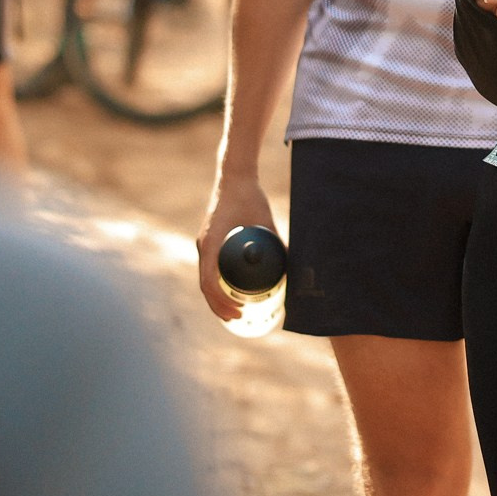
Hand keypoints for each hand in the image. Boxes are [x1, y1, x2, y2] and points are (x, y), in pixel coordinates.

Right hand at [196, 172, 277, 322]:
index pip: (209, 281)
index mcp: (211, 242)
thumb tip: (292, 261)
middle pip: (205, 285)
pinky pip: (209, 268)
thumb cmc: (248, 195)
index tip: (236, 310)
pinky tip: (228, 292)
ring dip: (215, 298)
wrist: (234, 176)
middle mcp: (204, 245)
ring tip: (232, 313)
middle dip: (218, 306)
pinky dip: (216, 284)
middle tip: (238, 318)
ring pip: (206, 278)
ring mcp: (205, 244)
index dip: (220, 301)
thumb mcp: (264, 219)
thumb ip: (276, 239)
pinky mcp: (210, 241)